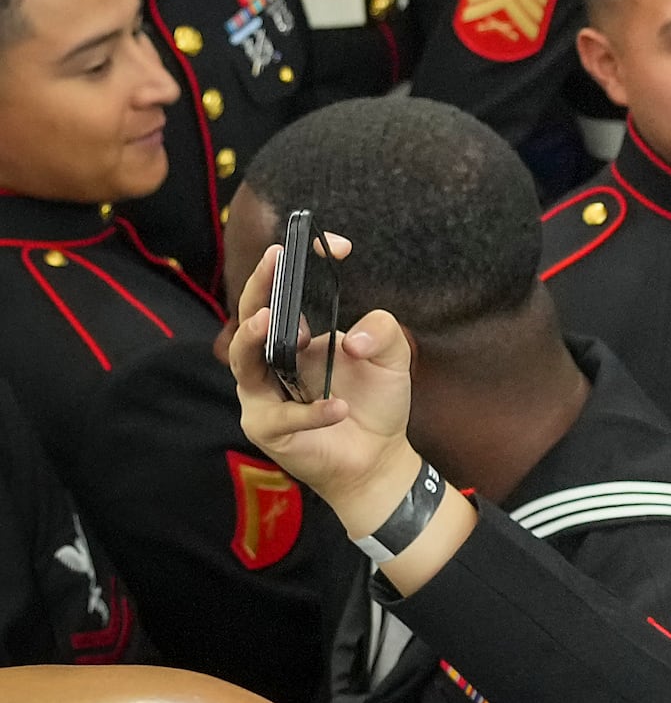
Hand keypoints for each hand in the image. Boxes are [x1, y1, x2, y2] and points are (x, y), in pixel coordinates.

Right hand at [228, 236, 421, 519]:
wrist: (379, 457)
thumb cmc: (375, 403)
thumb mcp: (393, 357)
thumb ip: (384, 331)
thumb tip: (352, 338)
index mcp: (294, 338)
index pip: (281, 295)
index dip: (293, 269)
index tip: (332, 245)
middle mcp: (270, 362)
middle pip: (251, 319)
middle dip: (260, 288)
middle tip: (274, 261)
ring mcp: (263, 395)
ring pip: (246, 364)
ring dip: (256, 339)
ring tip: (272, 321)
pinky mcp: (267, 429)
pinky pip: (283, 416)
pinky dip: (311, 412)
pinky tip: (338, 407)